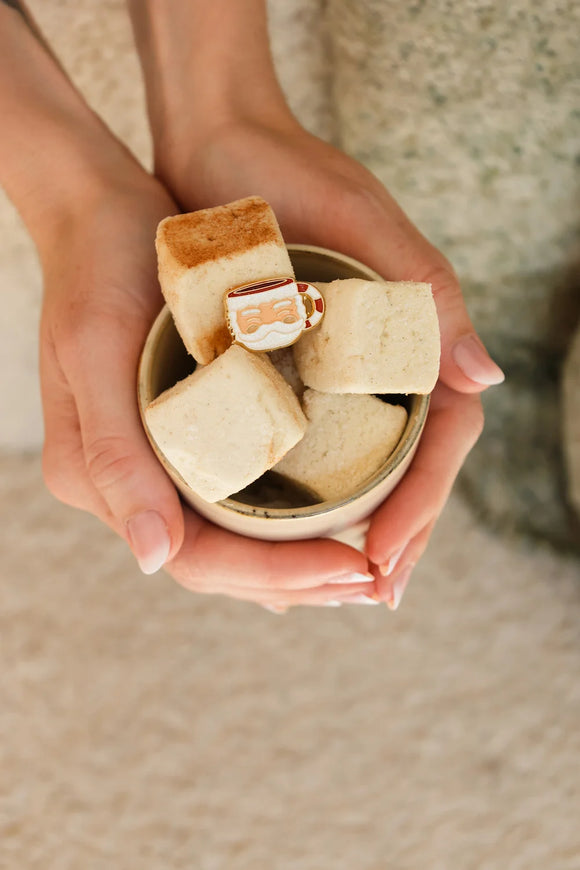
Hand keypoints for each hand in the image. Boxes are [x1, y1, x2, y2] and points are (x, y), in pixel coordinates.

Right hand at [39, 168, 375, 607]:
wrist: (98, 218)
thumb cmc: (96, 274)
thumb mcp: (96, 352)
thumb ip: (116, 456)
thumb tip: (155, 559)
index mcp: (100, 476)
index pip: (196, 560)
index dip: (275, 575)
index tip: (351, 567)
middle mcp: (126, 484)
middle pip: (218, 565)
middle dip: (299, 580)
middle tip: (373, 580)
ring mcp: (153, 466)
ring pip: (231, 543)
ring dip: (297, 563)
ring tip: (363, 566)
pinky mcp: (180, 440)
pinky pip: (234, 502)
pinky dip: (283, 525)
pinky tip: (325, 530)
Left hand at [155, 116, 501, 607]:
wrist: (219, 141)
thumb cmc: (293, 172)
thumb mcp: (367, 224)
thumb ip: (430, 296)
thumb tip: (489, 382)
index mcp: (416, 336)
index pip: (440, 442)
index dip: (421, 506)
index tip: (387, 563)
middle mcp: (381, 362)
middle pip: (406, 466)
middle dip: (396, 534)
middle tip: (373, 594)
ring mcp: (338, 369)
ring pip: (361, 466)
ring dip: (354, 526)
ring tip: (336, 584)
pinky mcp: (291, 368)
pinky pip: (311, 445)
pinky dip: (307, 493)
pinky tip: (288, 529)